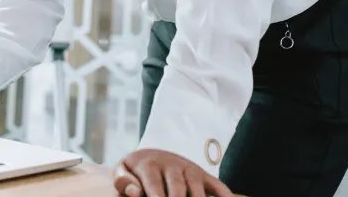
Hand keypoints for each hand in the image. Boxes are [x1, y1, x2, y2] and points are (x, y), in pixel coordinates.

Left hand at [113, 149, 233, 196]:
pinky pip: (217, 186)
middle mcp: (173, 164)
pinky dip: (224, 195)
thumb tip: (133, 191)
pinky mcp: (203, 175)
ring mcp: (190, 169)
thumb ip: (122, 180)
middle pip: (178, 188)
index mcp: (149, 164)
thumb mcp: (123, 170)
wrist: (151, 155)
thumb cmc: (134, 171)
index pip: (154, 185)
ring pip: (197, 189)